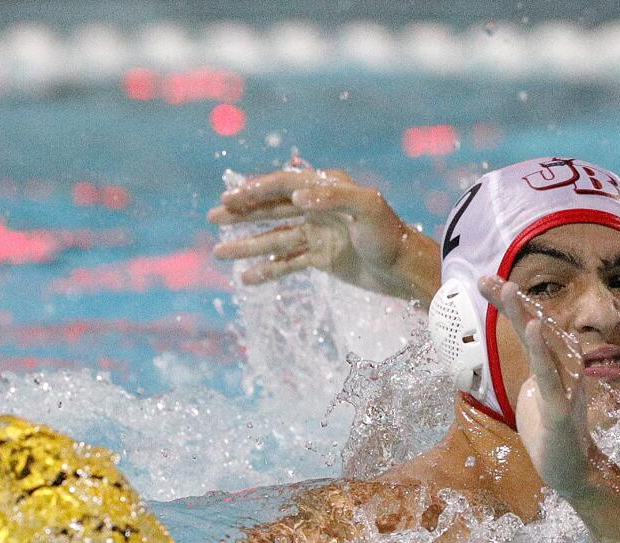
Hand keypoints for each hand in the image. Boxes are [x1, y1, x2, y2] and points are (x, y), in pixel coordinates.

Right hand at [209, 168, 440, 303]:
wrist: (407, 270)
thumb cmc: (391, 235)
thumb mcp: (368, 209)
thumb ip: (333, 197)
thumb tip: (297, 197)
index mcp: (329, 188)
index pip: (284, 185)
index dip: (255, 190)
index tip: (229, 200)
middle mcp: (321, 208)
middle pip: (273, 208)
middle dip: (242, 214)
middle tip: (212, 218)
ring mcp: (320, 234)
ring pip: (276, 238)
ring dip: (248, 245)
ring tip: (219, 253)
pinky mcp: (324, 258)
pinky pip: (288, 263)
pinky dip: (268, 270)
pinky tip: (246, 279)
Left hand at [479, 276, 619, 542]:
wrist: (574, 473)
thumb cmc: (552, 434)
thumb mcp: (535, 395)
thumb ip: (535, 369)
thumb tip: (529, 349)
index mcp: (550, 367)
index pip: (527, 328)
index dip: (507, 305)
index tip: (484, 281)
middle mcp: (561, 370)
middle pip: (534, 327)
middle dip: (510, 302)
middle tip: (488, 277)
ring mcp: (563, 388)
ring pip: (543, 346)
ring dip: (525, 316)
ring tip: (508, 290)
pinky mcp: (560, 410)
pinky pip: (550, 376)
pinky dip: (542, 351)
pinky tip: (533, 328)